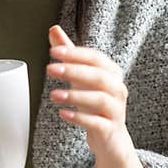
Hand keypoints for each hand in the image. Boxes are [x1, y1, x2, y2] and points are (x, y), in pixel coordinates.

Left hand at [45, 25, 132, 160]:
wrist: (111, 138)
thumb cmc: (95, 103)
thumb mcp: (81, 76)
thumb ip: (69, 53)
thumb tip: (54, 29)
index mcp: (111, 72)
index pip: (95, 58)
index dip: (75, 53)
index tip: (53, 51)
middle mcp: (117, 89)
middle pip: (98, 76)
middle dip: (74, 71)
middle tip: (50, 69)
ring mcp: (116, 110)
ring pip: (100, 99)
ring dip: (75, 95)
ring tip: (53, 95)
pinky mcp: (110, 129)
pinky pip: (98, 122)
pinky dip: (80, 118)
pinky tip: (63, 113)